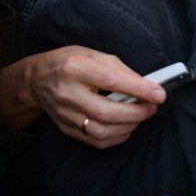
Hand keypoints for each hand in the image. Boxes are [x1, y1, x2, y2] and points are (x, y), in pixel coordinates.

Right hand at [2, 46, 165, 147]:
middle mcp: (68, 93)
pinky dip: (117, 137)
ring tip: (141, 115)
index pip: (111, 81)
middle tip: (152, 107)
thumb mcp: (93, 54)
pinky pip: (95, 141)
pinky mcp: (66, 128)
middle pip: (107, 112)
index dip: (139, 89)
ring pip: (101, 131)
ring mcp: (65, 114)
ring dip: (129, 126)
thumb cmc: (69, 63)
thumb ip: (119, 69)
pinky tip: (126, 126)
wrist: (36, 80)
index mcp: (75, 68)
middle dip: (137, 112)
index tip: (159, 94)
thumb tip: (144, 84)